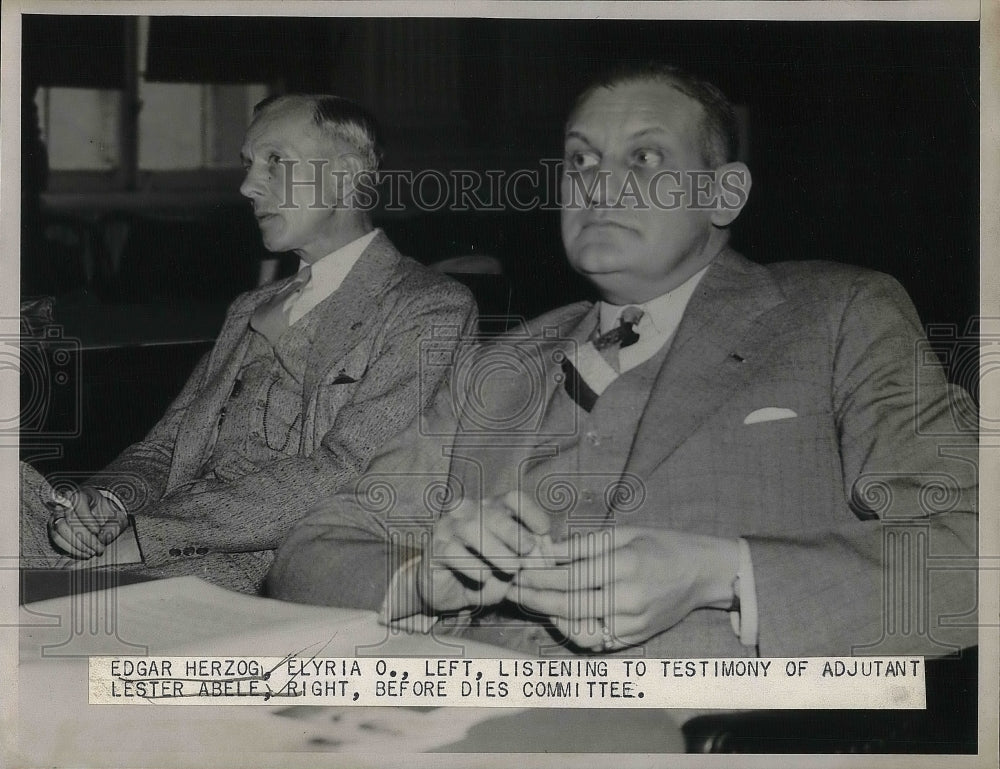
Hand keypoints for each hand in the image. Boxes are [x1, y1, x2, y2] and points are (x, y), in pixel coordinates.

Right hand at [47, 486, 127, 559]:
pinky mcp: (53, 527)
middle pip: (69, 520)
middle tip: (98, 548)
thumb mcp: (117, 517)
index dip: (88, 520)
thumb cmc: (108, 514)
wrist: (101, 515)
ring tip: (92, 552)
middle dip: (85, 537)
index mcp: (82, 494)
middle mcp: (65, 503)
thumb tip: (102, 537)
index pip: (79, 504)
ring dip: (77, 545)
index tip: (98, 531)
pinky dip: (71, 549)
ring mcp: (57, 515)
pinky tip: (84, 553)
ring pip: (60, 531)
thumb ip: (114, 526)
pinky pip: (57, 539)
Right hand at [416, 490, 551, 614]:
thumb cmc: (484, 573)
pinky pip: (453, 552)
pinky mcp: (434, 549)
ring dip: (496, 549)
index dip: (531, 511)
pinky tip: (484, 577)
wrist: (446, 592)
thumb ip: (524, 559)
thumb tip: (539, 554)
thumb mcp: (510, 568)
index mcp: (491, 509)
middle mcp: (468, 512)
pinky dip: (472, 565)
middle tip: (527, 549)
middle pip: (493, 513)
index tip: (544, 530)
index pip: (512, 498)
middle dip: (513, 532)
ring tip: (512, 568)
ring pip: (472, 529)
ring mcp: (449, 528)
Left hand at [512, 526, 739, 651]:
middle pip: (568, 604)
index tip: (518, 569)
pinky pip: (595, 640)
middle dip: (535, 597)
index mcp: (625, 566)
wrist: (702, 572)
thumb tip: (546, 550)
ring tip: (532, 601)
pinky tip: (559, 615)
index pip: (570, 576)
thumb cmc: (662, 545)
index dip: (539, 575)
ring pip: (578, 628)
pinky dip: (573, 630)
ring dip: (550, 616)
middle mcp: (628, 599)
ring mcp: (633, 623)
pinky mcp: (635, 637)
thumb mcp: (624, 534)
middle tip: (512, 589)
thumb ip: (584, 546)